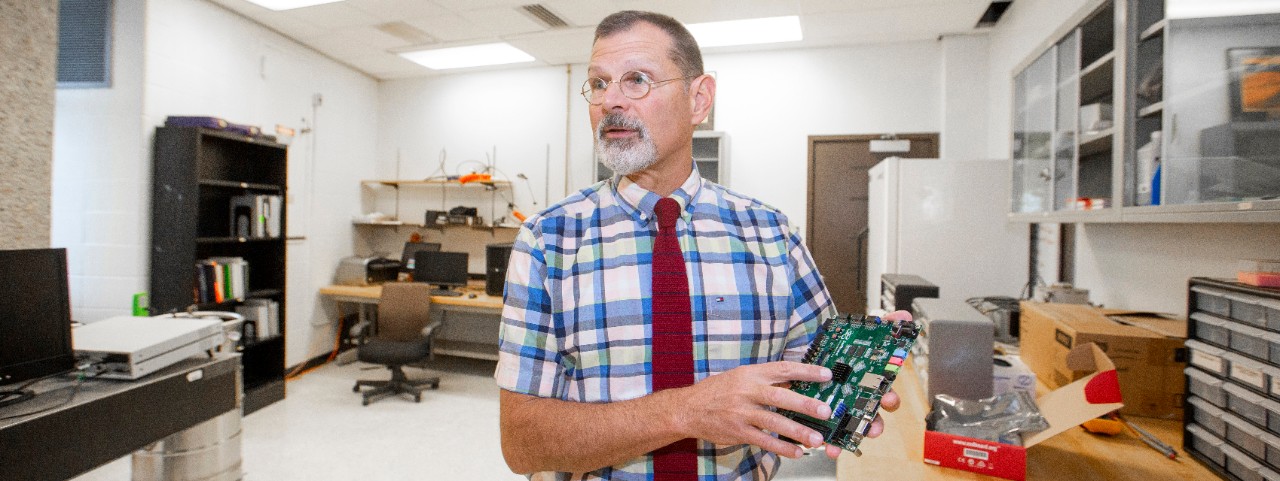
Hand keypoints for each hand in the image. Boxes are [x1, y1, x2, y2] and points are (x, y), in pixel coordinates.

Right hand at [673, 361, 833, 458]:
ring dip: (797, 431)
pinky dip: (781, 447)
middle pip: (781, 396)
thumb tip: (796, 383)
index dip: (807, 371)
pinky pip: (763, 440)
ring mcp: (742, 412)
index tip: (826, 375)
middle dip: (805, 404)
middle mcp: (747, 391)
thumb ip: (766, 380)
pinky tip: (796, 452)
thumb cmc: (717, 391)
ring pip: (774, 421)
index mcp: (751, 373)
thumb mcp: (740, 376)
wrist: (687, 408)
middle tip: (825, 411)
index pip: (783, 369)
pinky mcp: (738, 431)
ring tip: (816, 438)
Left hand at [823, 310, 910, 458]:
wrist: (812, 356)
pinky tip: (824, 444)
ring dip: (848, 439)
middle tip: (870, 427)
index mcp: (871, 384)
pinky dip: (829, 440)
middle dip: (873, 425)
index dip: (890, 399)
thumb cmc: (842, 350)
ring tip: (839, 444)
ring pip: (851, 430)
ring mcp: (844, 410)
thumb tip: (903, 316)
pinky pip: (831, 432)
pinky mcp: (826, 416)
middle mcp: (860, 401)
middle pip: (872, 418)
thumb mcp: (860, 334)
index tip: (887, 399)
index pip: (887, 395)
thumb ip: (882, 326)